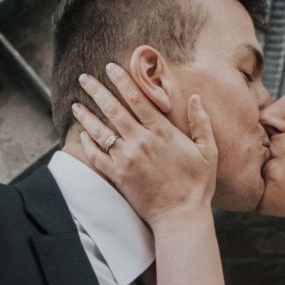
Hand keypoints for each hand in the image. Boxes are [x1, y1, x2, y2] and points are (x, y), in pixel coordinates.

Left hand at [71, 62, 216, 224]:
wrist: (180, 216)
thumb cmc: (197, 184)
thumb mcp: (208, 151)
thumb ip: (201, 122)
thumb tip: (196, 98)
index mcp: (162, 131)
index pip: (137, 97)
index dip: (122, 80)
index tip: (110, 68)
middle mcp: (141, 141)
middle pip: (113, 109)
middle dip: (97, 90)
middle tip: (84, 78)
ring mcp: (126, 158)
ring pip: (100, 130)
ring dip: (86, 115)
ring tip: (76, 104)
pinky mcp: (117, 175)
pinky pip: (97, 156)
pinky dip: (88, 143)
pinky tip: (82, 134)